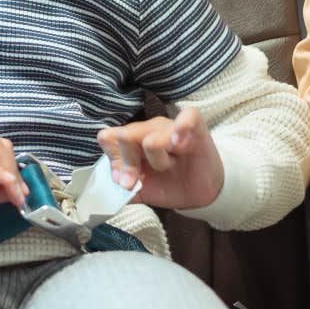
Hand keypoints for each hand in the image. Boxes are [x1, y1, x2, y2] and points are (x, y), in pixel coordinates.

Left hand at [97, 107, 223, 209]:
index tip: (122, 181)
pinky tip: (179, 145)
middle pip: (125, 136)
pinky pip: (188, 116)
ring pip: (151, 139)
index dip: (112, 160)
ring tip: (169, 167)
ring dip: (158, 161)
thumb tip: (110, 186)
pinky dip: (181, 129)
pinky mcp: (195, 126)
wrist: (201, 192)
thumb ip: (122, 189)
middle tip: (136, 181)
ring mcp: (170, 126)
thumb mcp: (141, 189)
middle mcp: (148, 129)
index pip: (108, 138)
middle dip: (129, 164)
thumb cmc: (168, 184)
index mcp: (131, 139)